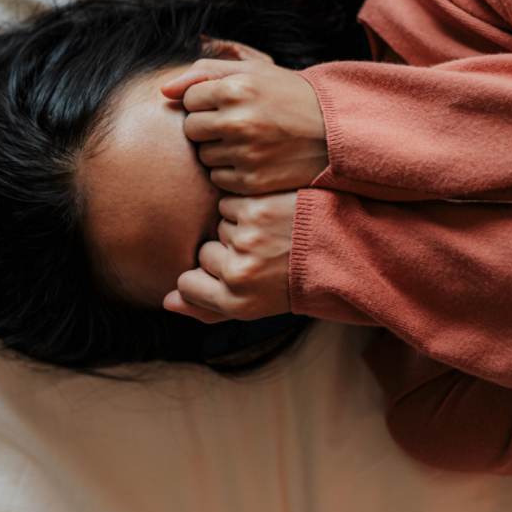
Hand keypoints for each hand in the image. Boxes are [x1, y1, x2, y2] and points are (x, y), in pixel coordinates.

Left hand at [161, 55, 327, 194]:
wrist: (336, 132)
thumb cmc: (291, 97)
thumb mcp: (255, 72)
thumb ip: (205, 73)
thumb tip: (164, 91)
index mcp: (237, 88)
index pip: (189, 100)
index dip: (207, 102)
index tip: (231, 104)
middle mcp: (238, 121)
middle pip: (191, 130)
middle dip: (208, 127)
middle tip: (239, 124)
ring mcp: (245, 154)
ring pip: (204, 157)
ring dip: (219, 151)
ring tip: (250, 142)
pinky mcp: (253, 182)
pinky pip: (219, 180)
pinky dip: (232, 173)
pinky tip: (255, 161)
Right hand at [162, 192, 296, 322]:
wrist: (346, 249)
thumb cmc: (296, 280)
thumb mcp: (256, 306)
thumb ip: (208, 308)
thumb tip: (166, 301)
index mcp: (237, 304)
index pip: (187, 284)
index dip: (207, 276)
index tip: (236, 274)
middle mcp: (237, 275)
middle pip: (204, 253)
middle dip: (229, 250)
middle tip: (267, 253)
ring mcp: (244, 240)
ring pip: (218, 225)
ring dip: (240, 225)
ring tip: (275, 234)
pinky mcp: (253, 210)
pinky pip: (229, 203)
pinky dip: (247, 205)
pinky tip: (273, 215)